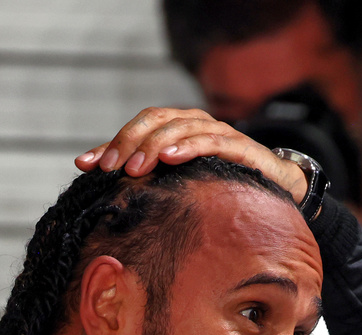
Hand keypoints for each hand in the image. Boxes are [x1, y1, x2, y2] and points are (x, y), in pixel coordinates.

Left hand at [74, 107, 308, 202]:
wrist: (278, 187)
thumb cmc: (223, 181)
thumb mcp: (178, 176)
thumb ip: (138, 168)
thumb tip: (83, 166)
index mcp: (179, 125)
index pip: (140, 124)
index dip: (113, 141)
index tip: (88, 166)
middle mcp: (196, 121)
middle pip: (155, 120)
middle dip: (128, 143)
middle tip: (110, 168)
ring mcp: (219, 131)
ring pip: (179, 127)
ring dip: (153, 147)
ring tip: (135, 169)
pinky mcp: (240, 146)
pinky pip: (210, 140)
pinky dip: (188, 147)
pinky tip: (170, 158)